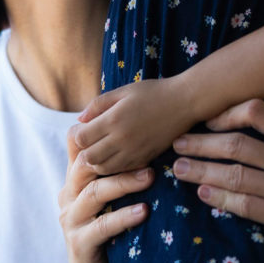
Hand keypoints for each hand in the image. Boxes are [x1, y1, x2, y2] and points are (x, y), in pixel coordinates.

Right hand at [58, 126, 152, 262]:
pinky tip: (143, 212)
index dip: (97, 130)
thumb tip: (148, 141)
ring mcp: (71, 220)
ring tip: (150, 176)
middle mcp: (68, 195)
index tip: (130, 119)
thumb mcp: (107, 201)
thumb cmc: (108, 235)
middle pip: (86, 164)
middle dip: (117, 154)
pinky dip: (122, 217)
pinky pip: (101, 227)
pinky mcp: (79, 244)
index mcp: (75, 181)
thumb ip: (115, 174)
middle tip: (150, 149)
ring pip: (94, 193)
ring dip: (123, 182)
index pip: (77, 145)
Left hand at [73, 78, 191, 173]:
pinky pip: (122, 171)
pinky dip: (115, 167)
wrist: (184, 103)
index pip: (81, 138)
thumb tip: (79, 119)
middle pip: (89, 158)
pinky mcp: (146, 159)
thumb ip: (98, 104)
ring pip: (104, 169)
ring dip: (98, 161)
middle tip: (92, 141)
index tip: (85, 128)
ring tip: (103, 149)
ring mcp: (134, 152)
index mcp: (113, 119)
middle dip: (85, 150)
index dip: (79, 134)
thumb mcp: (123, 91)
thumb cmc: (153, 92)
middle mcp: (122, 139)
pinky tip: (118, 154)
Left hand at [172, 86, 263, 262]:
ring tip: (178, 168)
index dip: (226, 113)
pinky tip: (204, 193)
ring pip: (235, 176)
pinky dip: (222, 199)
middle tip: (176, 142)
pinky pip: (248, 207)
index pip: (256, 114)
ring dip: (202, 170)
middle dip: (201, 142)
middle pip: (236, 146)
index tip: (207, 118)